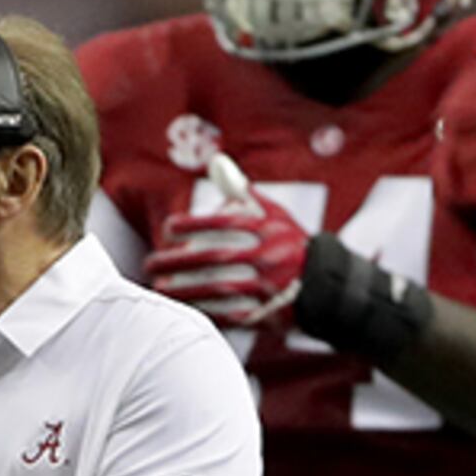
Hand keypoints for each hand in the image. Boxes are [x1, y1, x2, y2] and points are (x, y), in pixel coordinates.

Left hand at [142, 154, 308, 325]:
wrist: (325, 285)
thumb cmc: (290, 242)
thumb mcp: (273, 213)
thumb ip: (241, 189)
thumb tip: (216, 160)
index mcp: (269, 230)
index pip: (225, 224)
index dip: (194, 225)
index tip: (168, 227)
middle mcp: (269, 256)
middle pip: (216, 258)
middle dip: (179, 261)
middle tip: (151, 262)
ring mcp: (269, 288)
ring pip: (220, 289)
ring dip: (185, 291)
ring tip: (158, 288)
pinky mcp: (269, 314)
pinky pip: (233, 315)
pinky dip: (206, 313)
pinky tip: (182, 310)